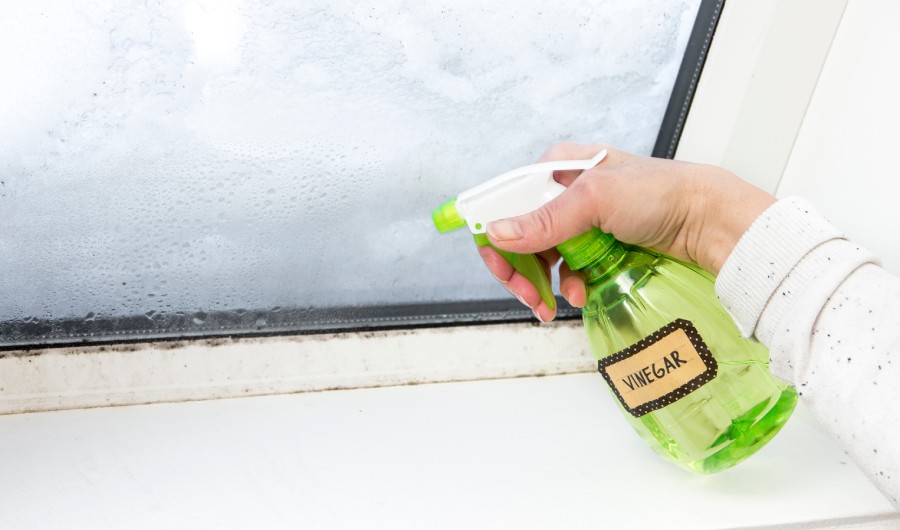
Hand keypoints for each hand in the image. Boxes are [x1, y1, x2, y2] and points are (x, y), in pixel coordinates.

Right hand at [479, 142, 775, 321]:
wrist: (709, 222)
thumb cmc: (662, 193)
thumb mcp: (596, 199)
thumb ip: (545, 219)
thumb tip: (498, 232)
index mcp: (557, 169)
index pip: (507, 203)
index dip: (496, 235)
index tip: (499, 265)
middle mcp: (565, 194)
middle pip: (520, 236)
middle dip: (519, 269)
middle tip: (527, 294)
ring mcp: (581, 223)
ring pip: (541, 258)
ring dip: (543, 284)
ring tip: (555, 302)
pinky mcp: (596, 247)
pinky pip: (567, 271)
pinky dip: (567, 286)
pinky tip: (579, 294)